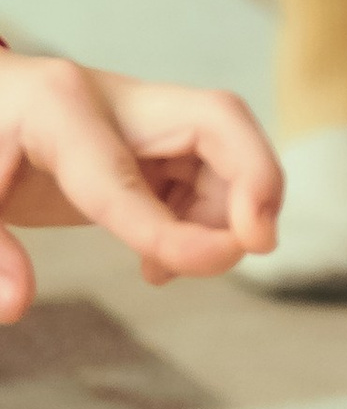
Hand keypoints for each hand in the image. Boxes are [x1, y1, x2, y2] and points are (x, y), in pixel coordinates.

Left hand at [0, 58, 280, 310]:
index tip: (216, 263)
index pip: (122, 178)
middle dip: (253, 176)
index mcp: (59, 108)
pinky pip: (198, 168)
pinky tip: (162, 260)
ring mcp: (134, 114)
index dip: (170, 228)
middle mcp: (114, 100)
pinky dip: (204, 214)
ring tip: (189, 265)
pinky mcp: (141, 138)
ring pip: (218, 145)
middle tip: (260, 242)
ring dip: (230, 205)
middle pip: (215, 119)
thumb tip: (16, 308)